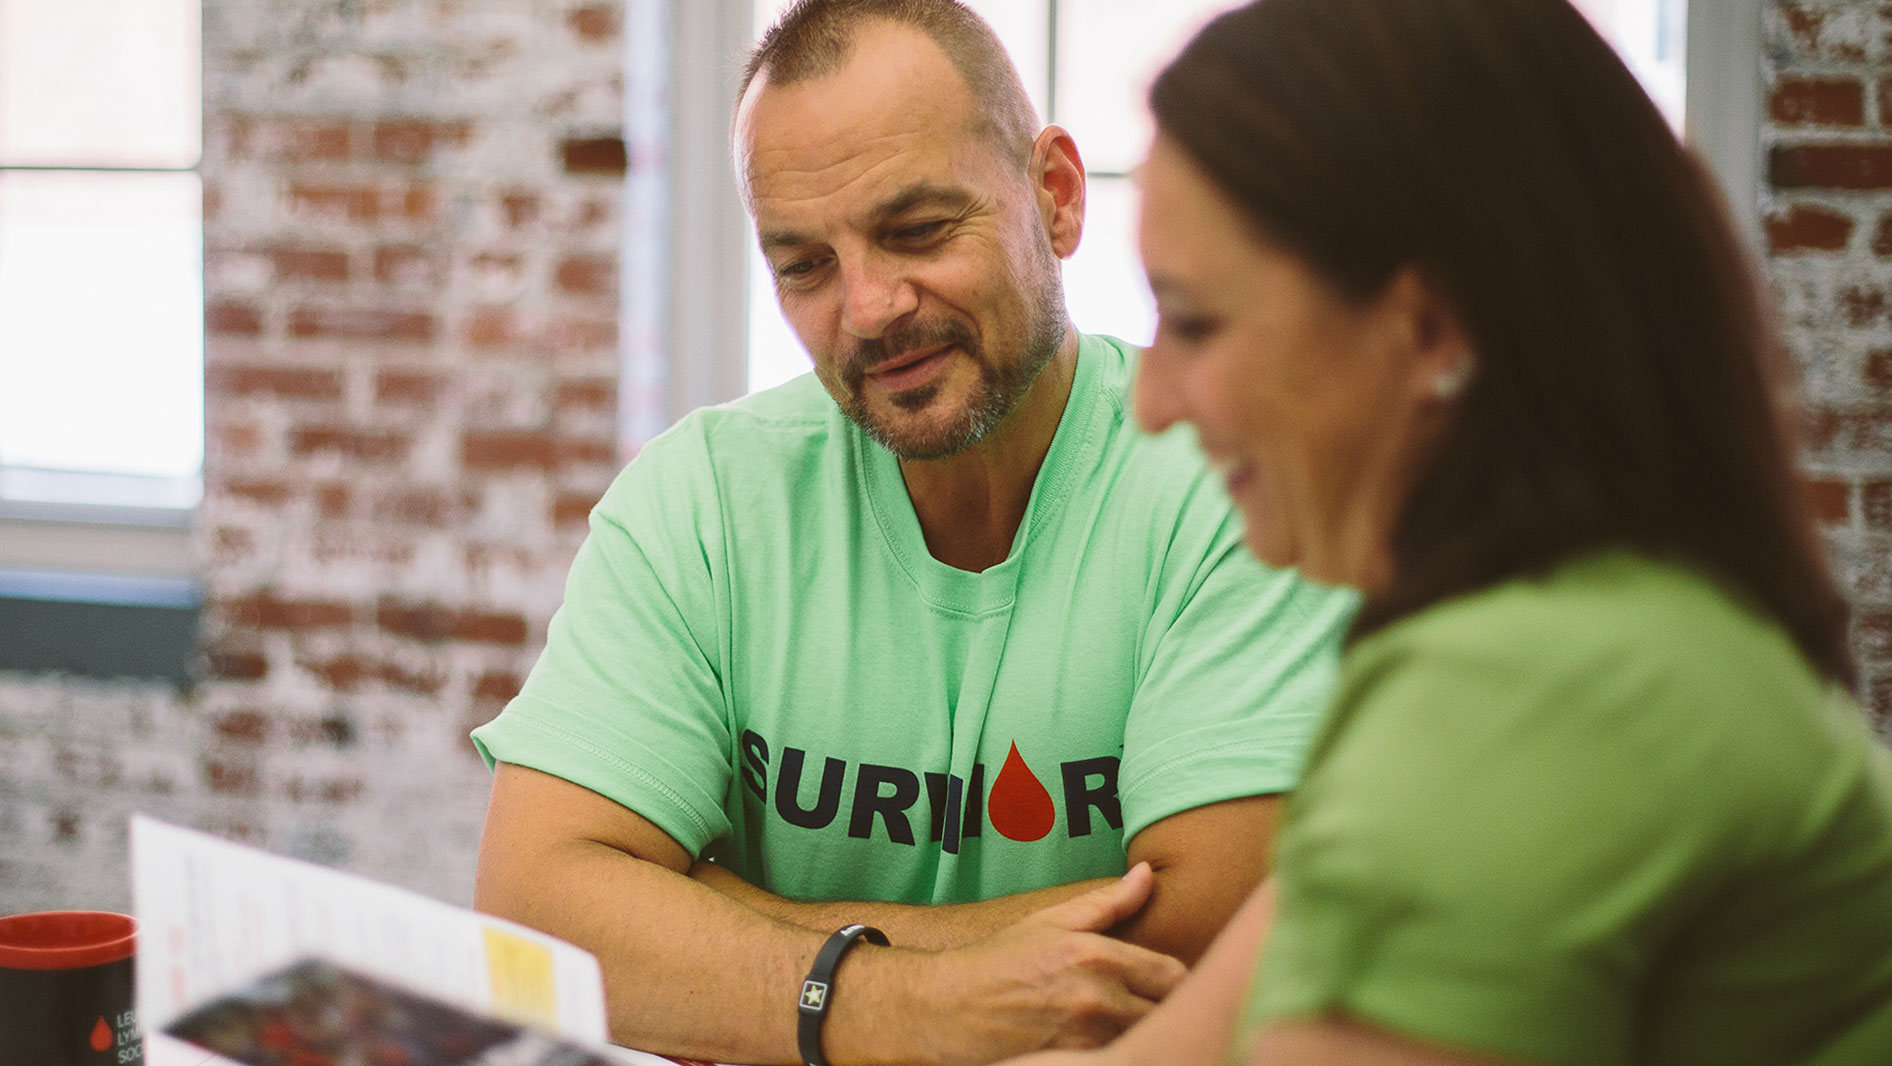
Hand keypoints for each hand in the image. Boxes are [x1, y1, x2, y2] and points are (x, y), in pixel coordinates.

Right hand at [843, 863, 1185, 1064]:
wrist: (945, 1008)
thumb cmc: (998, 961)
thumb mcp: (1050, 921)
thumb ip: (1107, 903)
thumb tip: (1146, 874)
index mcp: (1096, 955)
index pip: (1174, 975)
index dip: (1176, 982)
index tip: (1164, 984)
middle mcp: (1097, 998)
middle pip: (1167, 1013)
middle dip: (1163, 1010)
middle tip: (1150, 1006)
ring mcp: (1085, 1038)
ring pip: (1145, 1039)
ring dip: (1142, 1032)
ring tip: (1126, 1024)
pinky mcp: (1071, 1063)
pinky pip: (1115, 1059)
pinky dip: (1117, 1051)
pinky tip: (1105, 1041)